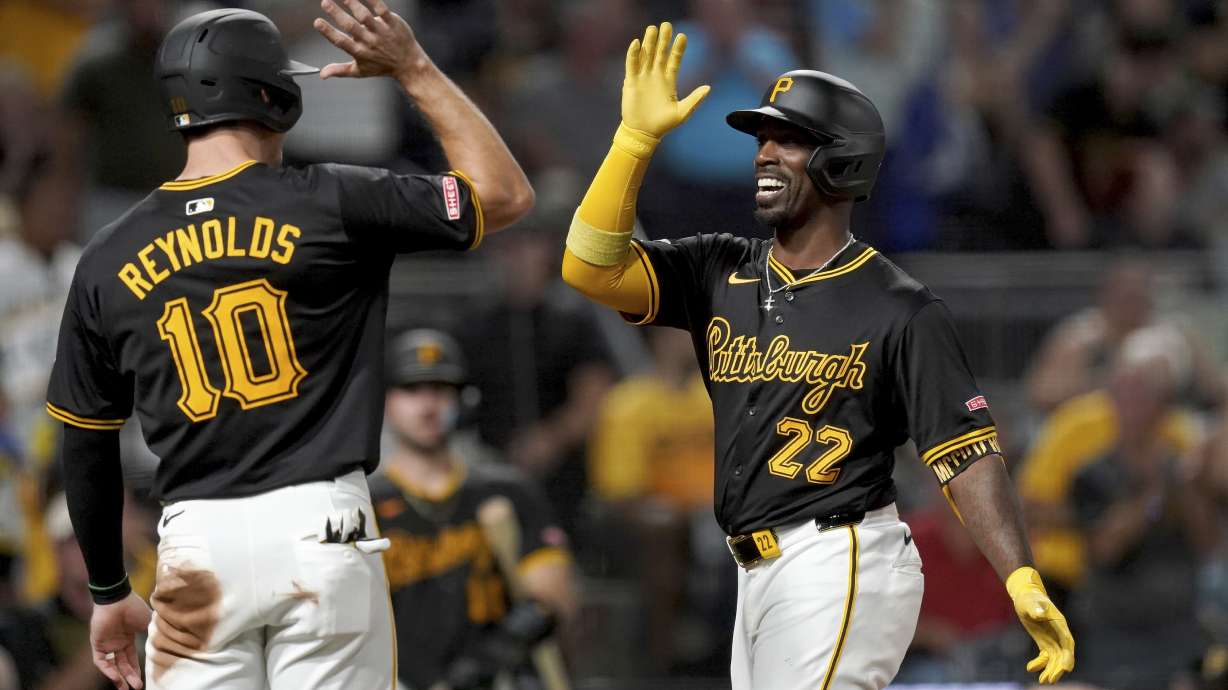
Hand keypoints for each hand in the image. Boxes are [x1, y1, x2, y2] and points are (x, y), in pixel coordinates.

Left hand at [91, 591, 151, 688]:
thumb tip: (163, 643)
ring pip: (112, 665)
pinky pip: (100, 661)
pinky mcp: (97, 643)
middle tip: (137, 687)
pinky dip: (107, 670)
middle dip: (130, 676)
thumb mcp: (148, 622)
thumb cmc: (134, 608)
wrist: (118, 599)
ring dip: (119, 677)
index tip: (143, 679)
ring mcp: (107, 643)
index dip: (137, 669)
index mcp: (128, 637)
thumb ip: (152, 634)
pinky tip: (116, 677)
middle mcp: (117, 642)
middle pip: (123, 664)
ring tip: (126, 688)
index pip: (132, 657)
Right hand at [313, 0, 425, 80]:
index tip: (317, 22)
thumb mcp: (360, 71)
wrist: (408, 64)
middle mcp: (369, 41)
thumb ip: (339, 70)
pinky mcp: (392, 23)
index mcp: (359, 52)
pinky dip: (373, 0)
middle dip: (336, 14)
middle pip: (350, 26)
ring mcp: (381, 31)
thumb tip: (322, 74)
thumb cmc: (382, 66)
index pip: (341, 41)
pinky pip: (381, 9)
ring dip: (353, 4)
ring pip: (365, 16)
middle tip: (324, 2)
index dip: (328, 32)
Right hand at [621, 22, 709, 137]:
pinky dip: (633, 54)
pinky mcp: (631, 82)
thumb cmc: (663, 125)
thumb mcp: (682, 112)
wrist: (644, 133)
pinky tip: (636, 43)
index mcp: (669, 81)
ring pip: (646, 55)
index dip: (678, 48)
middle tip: (667, 24)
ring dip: (649, 42)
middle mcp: (656, 76)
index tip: (682, 36)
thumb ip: (695, 99)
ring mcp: (643, 78)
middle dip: (664, 39)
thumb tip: (708, 88)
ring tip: (652, 28)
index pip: (674, 60)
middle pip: (660, 53)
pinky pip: (632, 64)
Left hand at [1006, 567, 1074, 682]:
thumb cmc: (1029, 598)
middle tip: (1050, 680)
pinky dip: (1040, 663)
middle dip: (1058, 668)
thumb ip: (1036, 608)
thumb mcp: (1030, 602)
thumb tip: (1040, 614)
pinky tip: (1030, 668)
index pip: (1067, 643)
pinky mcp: (1045, 641)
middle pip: (1063, 654)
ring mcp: (1053, 638)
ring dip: (1051, 670)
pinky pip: (1045, 656)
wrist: (1025, 596)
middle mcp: (1059, 633)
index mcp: (1060, 623)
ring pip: (1056, 658)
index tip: (1065, 669)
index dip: (1067, 656)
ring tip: (1043, 681)